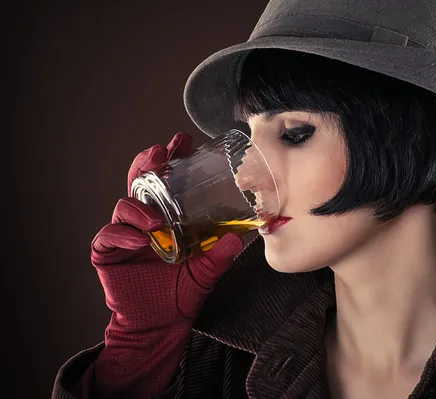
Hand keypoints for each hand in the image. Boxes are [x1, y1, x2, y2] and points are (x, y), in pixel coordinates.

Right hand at [81, 132, 244, 397]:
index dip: (174, 159)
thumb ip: (219, 256)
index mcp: (169, 217)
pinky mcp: (109, 251)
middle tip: (161, 153)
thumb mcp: (206, 272)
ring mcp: (126, 233)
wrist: (160, 325)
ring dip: (140, 205)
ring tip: (156, 219)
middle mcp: (146, 219)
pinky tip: (140, 239)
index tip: (184, 141)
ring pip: (125, 204)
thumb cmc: (182, 293)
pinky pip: (111, 235)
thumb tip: (237, 239)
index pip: (169, 181)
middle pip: (142, 181)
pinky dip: (124, 234)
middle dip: (149, 162)